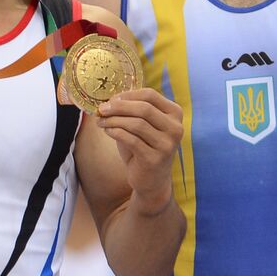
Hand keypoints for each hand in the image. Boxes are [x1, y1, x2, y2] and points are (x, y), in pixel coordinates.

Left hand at [96, 87, 182, 213]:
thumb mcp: (141, 125)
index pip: (150, 95)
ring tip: (101, 122)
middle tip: (101, 109)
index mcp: (174, 114)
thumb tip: (108, 100)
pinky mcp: (155, 159)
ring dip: (114, 120)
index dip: (128, 95)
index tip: (111, 99)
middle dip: (118, 107)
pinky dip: (116, 133)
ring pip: (136, 124)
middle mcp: (175, 128)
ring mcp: (167, 144)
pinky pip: (131, 140)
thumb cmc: (144, 148)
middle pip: (144, 108)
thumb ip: (131, 111)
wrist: (152, 180)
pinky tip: (107, 131)